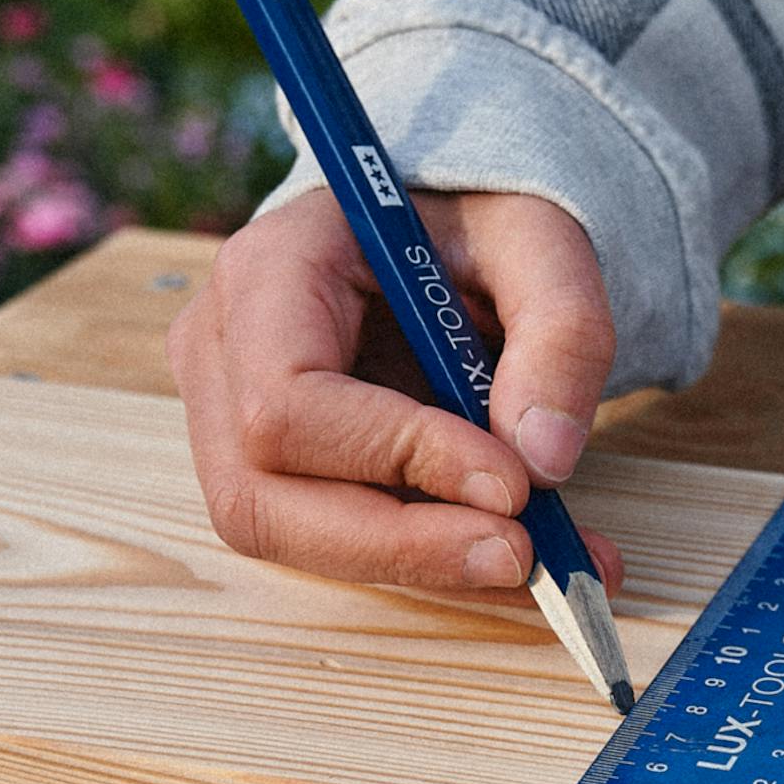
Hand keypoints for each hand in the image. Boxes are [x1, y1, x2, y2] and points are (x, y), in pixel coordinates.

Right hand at [168, 187, 621, 596]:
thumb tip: (545, 460)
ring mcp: (233, 417)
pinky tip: (525, 555)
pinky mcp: (280, 468)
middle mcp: (222, 351)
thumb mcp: (544, 240)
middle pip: (263, 498)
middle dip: (403, 546)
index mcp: (267, 270)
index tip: (512, 484)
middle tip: (525, 557)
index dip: (395, 456)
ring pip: (296, 537)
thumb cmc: (482, 217)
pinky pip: (339, 541)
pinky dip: (438, 560)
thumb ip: (561, 332)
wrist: (452, 228)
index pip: (286, 400)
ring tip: (549, 562)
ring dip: (428, 566)